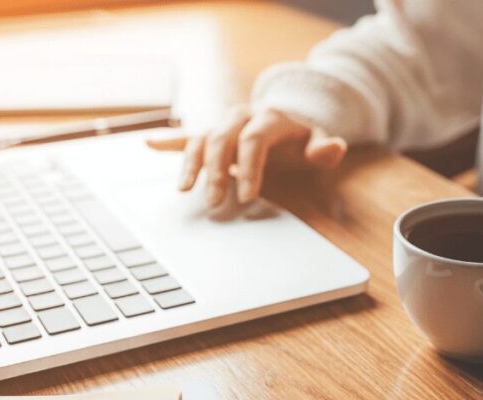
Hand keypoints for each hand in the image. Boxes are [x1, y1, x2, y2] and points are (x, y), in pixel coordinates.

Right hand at [146, 107, 346, 206]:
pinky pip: (188, 135)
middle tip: (215, 201)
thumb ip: (325, 148)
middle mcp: (242, 116)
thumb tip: (334, 147)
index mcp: (269, 117)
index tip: (247, 195)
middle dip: (217, 171)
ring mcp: (223, 123)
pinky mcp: (211, 131)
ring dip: (190, 164)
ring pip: (201, 138)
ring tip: (183, 189)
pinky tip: (149, 144)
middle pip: (223, 139)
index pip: (255, 140)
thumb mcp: (318, 142)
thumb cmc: (302, 139)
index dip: (250, 167)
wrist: (287, 119)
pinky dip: (169, 140)